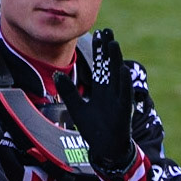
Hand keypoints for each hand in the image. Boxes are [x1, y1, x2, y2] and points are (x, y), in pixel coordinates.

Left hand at [54, 29, 135, 177]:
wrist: (106, 149)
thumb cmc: (93, 129)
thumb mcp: (76, 108)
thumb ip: (68, 91)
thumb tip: (56, 75)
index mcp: (101, 89)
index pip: (100, 65)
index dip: (98, 51)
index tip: (98, 34)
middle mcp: (111, 91)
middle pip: (109, 65)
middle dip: (107, 49)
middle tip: (107, 31)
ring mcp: (118, 99)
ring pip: (116, 75)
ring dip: (115, 60)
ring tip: (113, 43)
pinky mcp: (122, 110)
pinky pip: (124, 93)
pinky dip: (123, 83)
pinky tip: (122, 70)